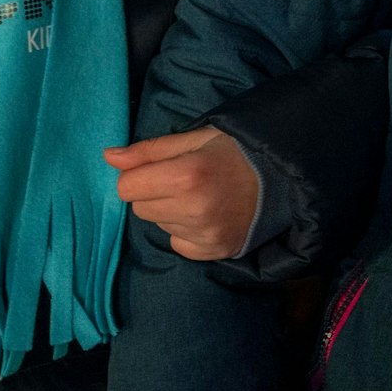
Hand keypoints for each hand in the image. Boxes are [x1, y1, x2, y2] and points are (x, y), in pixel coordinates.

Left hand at [104, 128, 258, 260]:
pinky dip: (185, 231)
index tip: (159, 168)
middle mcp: (193, 209)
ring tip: (200, 197)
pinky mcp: (211, 252)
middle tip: (183, 181)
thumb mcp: (196, 138)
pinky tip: (207, 215)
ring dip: (171, 212)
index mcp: (187, 174)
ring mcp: (203, 234)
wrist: (282, 180)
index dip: (138, 175)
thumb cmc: (236, 152)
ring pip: (158, 225)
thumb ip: (150, 149)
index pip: (127, 187)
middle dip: (154, 193)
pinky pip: (177, 243)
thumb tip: (109, 156)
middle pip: (140, 208)